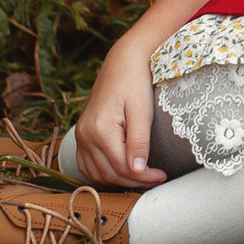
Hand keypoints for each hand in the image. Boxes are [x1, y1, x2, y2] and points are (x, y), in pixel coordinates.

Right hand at [73, 46, 166, 187]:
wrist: (122, 62)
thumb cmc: (135, 82)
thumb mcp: (142, 111)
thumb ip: (139, 142)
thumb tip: (138, 170)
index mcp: (100, 128)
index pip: (122, 167)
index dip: (144, 177)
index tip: (162, 176)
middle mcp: (85, 134)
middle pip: (109, 173)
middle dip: (134, 181)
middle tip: (156, 178)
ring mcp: (80, 135)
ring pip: (97, 173)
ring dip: (119, 181)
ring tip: (142, 178)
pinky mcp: (82, 134)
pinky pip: (87, 165)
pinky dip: (103, 174)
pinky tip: (121, 173)